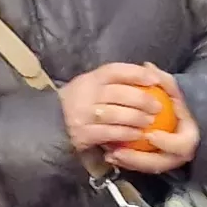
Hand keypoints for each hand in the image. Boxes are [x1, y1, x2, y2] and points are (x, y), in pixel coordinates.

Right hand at [57, 61, 178, 154]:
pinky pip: (109, 133)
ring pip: (116, 114)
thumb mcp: (90, 86)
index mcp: (89, 79)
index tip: (154, 80)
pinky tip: (137, 135)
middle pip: (119, 94)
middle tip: (157, 106)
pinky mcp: (83, 133)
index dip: (136, 73)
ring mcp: (83, 114)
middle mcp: (86, 94)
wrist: (49, 123)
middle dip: (142, 100)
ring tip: (150, 121)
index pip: (115, 71)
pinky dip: (126, 134)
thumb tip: (146, 74)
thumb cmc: (77, 103)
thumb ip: (112, 82)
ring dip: (137, 118)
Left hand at [98, 66, 204, 174]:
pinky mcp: (152, 164)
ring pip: (146, 168)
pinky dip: (124, 161)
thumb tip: (147, 66)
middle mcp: (178, 155)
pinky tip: (108, 154)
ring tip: (110, 153)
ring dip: (128, 162)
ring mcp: (165, 162)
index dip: (166, 143)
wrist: (176, 121)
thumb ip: (163, 79)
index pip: (182, 145)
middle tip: (119, 150)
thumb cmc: (174, 104)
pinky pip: (138, 167)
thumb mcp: (172, 91)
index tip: (150, 134)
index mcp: (189, 138)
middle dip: (138, 159)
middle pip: (160, 163)